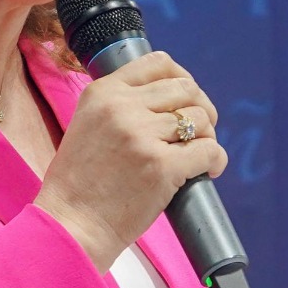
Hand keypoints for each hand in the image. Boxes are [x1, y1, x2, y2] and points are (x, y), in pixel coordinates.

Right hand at [37, 51, 226, 268]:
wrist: (71, 224)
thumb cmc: (79, 183)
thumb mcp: (87, 125)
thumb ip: (119, 107)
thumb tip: (166, 99)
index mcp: (103, 93)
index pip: (158, 63)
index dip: (182, 78)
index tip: (187, 98)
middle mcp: (123, 107)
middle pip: (186, 88)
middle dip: (202, 108)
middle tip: (201, 130)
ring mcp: (143, 136)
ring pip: (200, 118)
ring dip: (208, 136)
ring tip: (199, 155)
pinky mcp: (162, 166)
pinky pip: (209, 150)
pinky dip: (216, 160)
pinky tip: (210, 170)